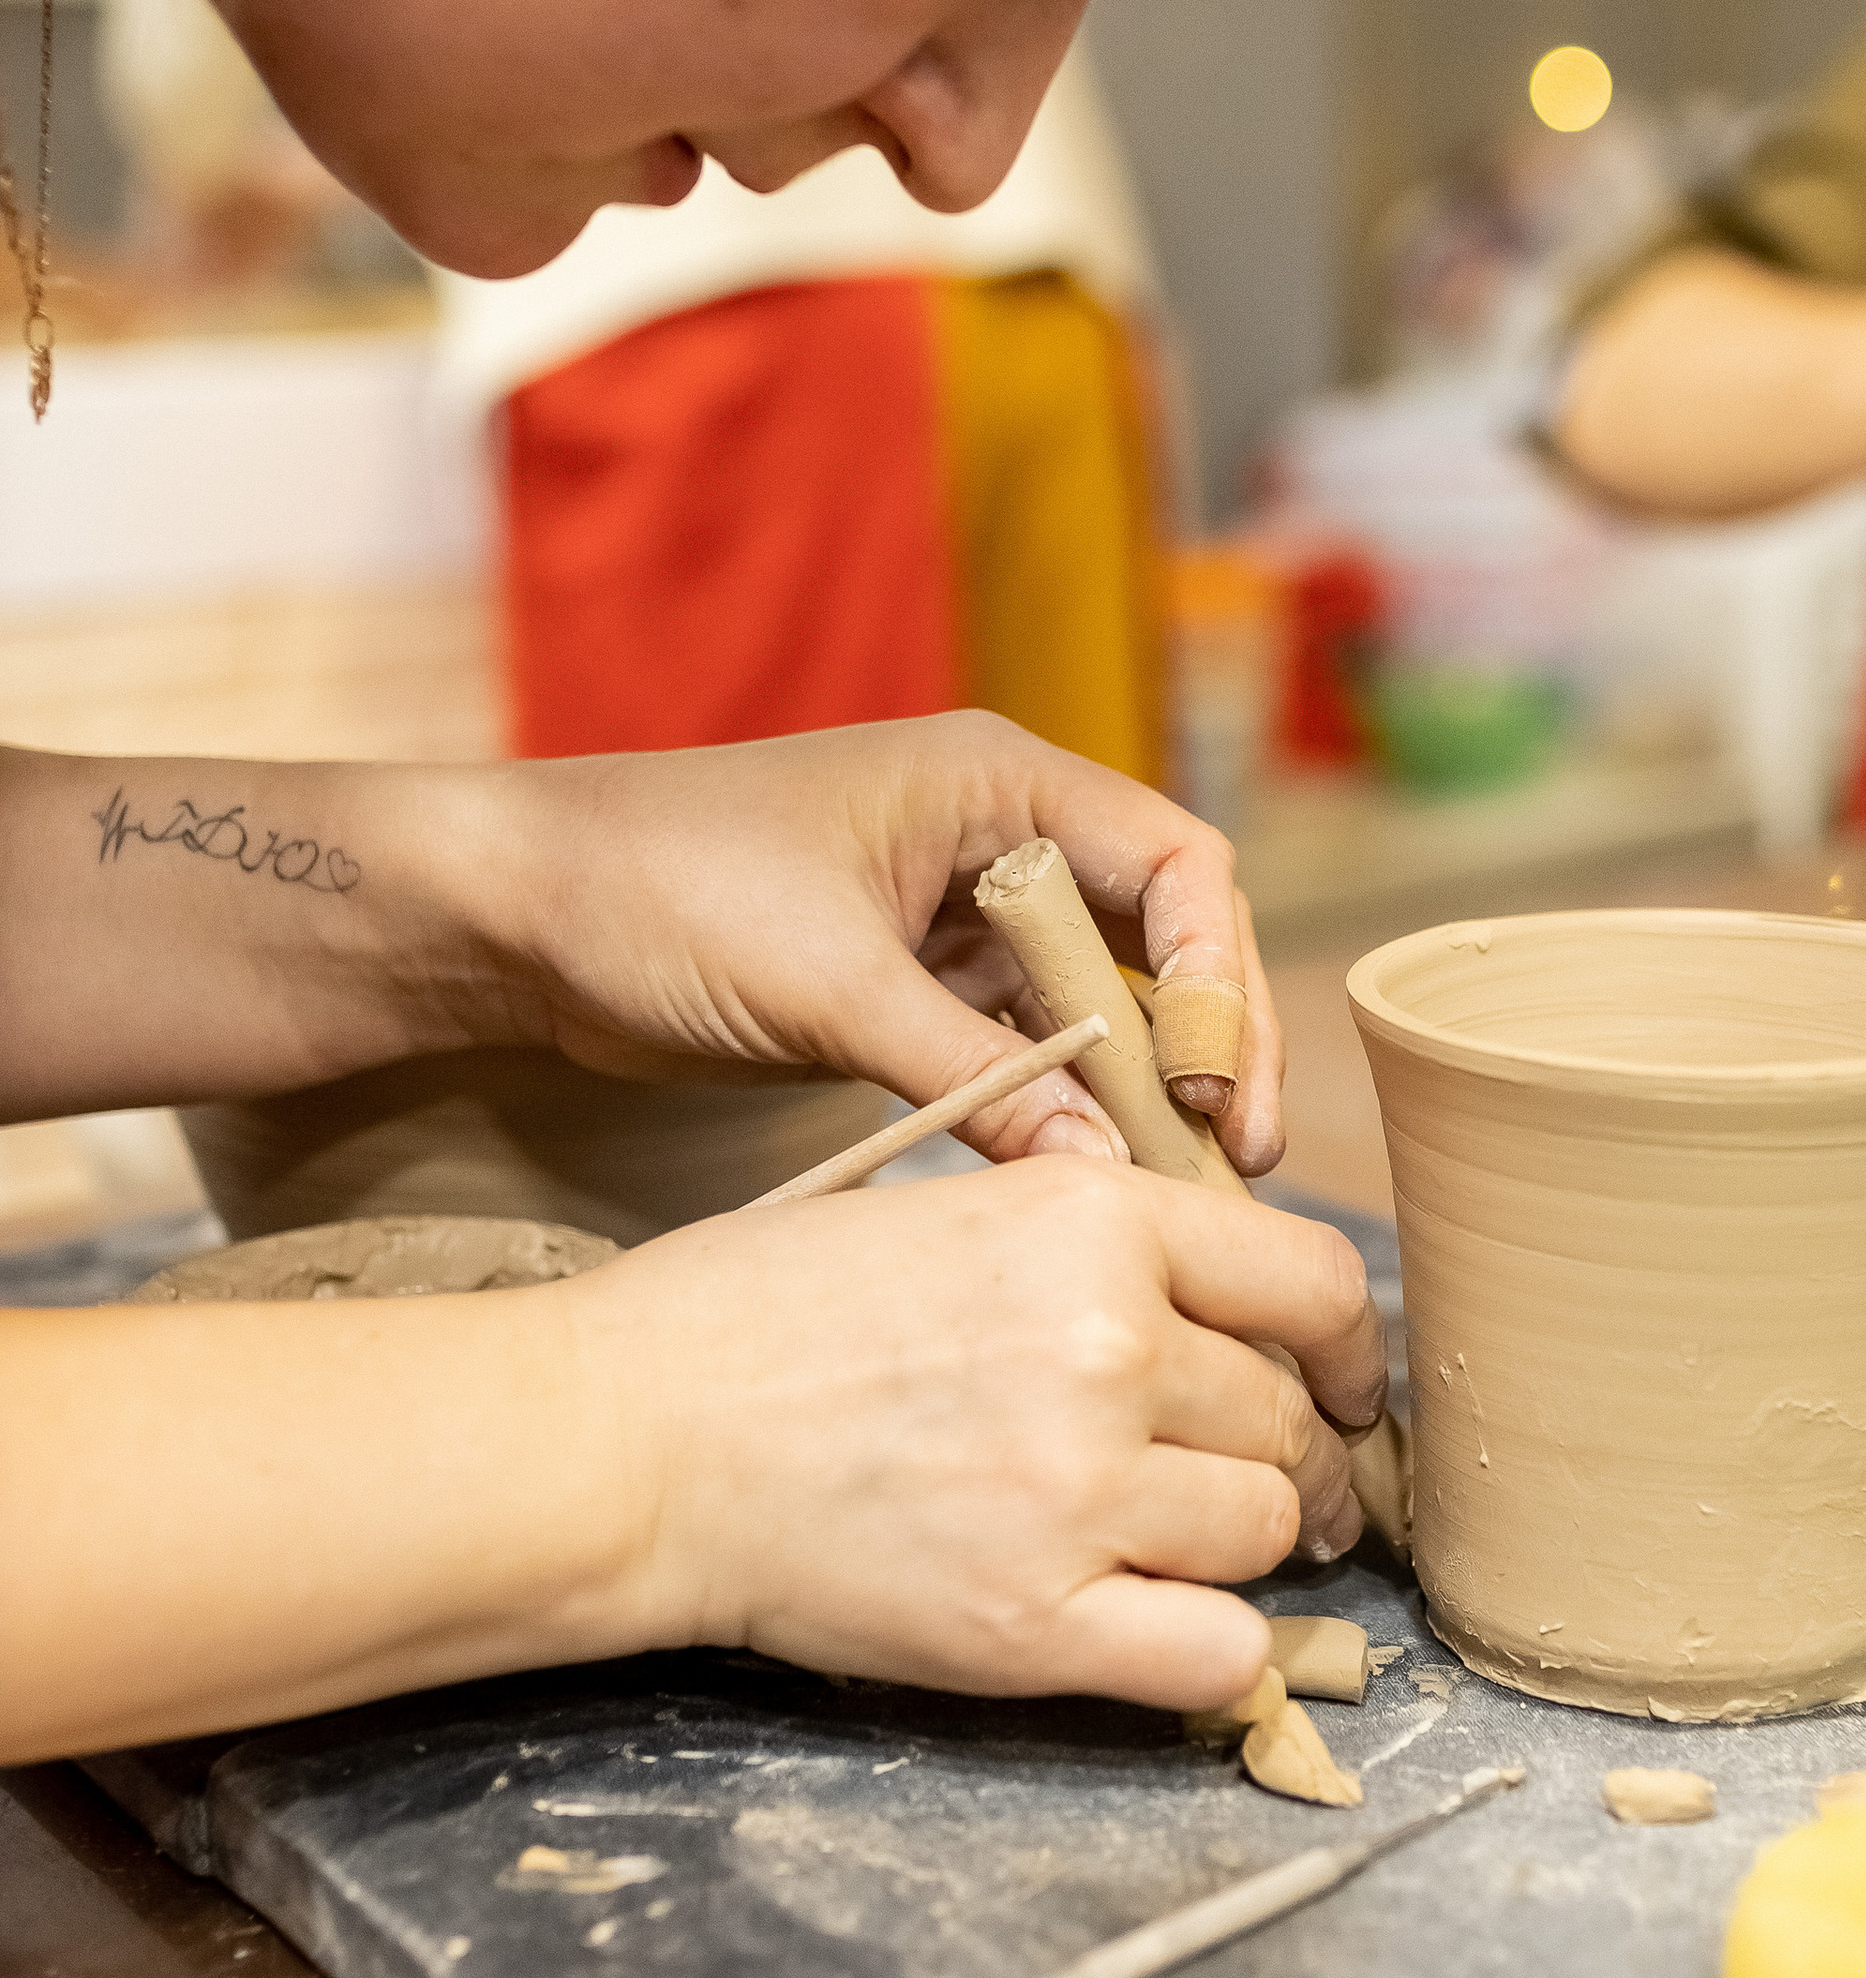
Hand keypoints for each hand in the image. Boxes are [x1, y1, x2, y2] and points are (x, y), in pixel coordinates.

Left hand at [467, 712, 1284, 1172]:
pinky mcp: (918, 987)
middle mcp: (999, 838)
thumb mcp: (826, 985)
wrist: (516, 914)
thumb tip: (1104, 1175)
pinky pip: (1031, 1049)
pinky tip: (1092, 1185)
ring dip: (1144, 1090)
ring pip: (1104, 1004)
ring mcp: (962, 916)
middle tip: (1236, 1158)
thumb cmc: (660, 891)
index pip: (1175, 865)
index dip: (1213, 977)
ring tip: (1185, 1194)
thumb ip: (974, 1080)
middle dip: (1206, 1045)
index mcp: (998, 783)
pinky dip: (1068, 1111)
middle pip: (1163, 939)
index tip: (1206, 1086)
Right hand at [588, 1161, 1387, 1700]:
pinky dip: (1212, 1653)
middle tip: (1231, 1483)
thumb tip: (1229, 1315)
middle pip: (1285, 1423)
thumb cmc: (759, 1316)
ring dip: (1232, 1544)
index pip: (1314, 1288)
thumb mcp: (952, 1210)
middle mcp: (1109, 1349)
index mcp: (1094, 1224)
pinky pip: (1216, 1656)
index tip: (1338, 1385)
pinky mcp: (1034, 1625)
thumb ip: (1100, 1252)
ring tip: (1159, 1541)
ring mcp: (1079, 1493)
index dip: (1346, 1349)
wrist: (628, 1439)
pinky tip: (1161, 1629)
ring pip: (1262, 1532)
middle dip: (1276, 1457)